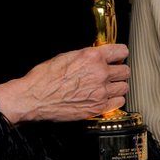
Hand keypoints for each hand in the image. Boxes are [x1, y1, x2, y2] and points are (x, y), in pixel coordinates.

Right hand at [0, 44, 129, 123]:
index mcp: (92, 56)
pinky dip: (115, 99)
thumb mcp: (67, 55)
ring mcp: (100, 92)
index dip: (120, 54)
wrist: (35, 97)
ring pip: (124, 87)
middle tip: (112, 73)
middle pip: (125, 70)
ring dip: (118, 86)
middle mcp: (100, 73)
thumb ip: (87, 55)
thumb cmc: (45, 77)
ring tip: (109, 86)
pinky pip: (119, 102)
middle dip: (119, 71)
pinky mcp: (97, 108)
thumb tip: (98, 56)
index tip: (118, 57)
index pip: (121, 51)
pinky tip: (107, 97)